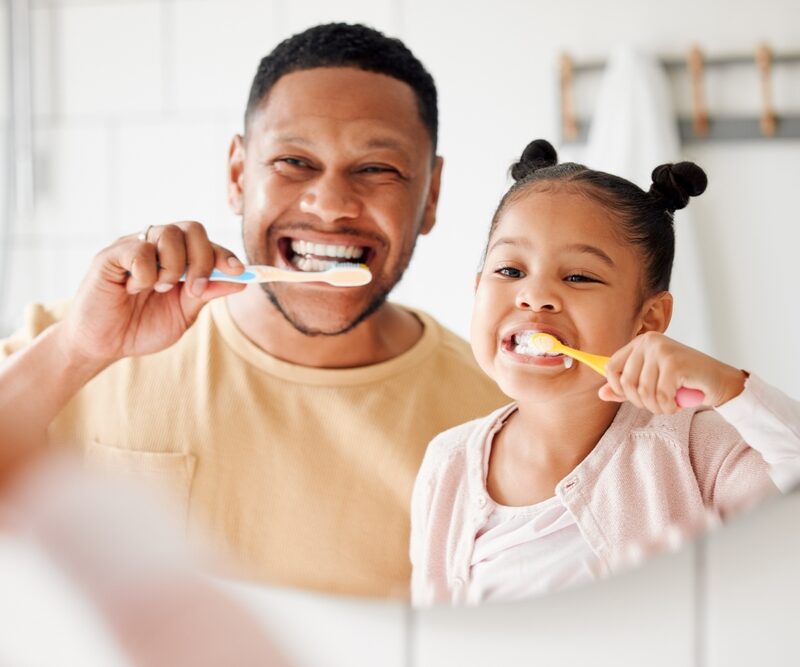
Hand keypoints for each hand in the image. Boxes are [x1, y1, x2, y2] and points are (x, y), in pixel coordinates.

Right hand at [58, 222, 245, 363]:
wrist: (105, 345)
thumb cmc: (142, 327)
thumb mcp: (184, 314)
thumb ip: (207, 294)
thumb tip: (241, 280)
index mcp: (178, 258)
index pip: (208, 244)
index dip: (225, 255)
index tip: (239, 272)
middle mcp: (157, 246)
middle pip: (192, 229)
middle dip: (203, 260)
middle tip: (195, 289)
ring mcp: (134, 246)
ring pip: (168, 234)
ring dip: (173, 267)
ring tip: (159, 289)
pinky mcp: (111, 254)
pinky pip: (139, 249)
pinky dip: (145, 274)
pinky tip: (133, 289)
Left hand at [598, 332, 746, 413]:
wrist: (720, 381)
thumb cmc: (685, 381)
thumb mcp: (651, 382)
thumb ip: (626, 387)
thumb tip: (601, 394)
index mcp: (640, 342)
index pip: (611, 367)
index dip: (618, 388)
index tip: (634, 397)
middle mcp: (649, 342)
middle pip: (626, 382)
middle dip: (641, 402)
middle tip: (658, 403)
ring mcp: (662, 351)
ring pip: (643, 392)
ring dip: (656, 406)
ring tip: (669, 404)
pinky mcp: (675, 363)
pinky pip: (661, 396)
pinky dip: (668, 407)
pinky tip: (678, 404)